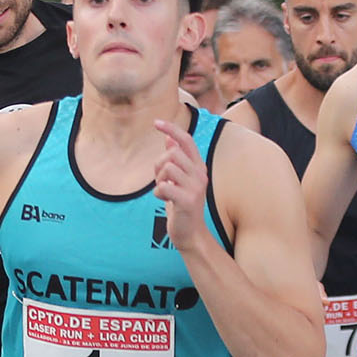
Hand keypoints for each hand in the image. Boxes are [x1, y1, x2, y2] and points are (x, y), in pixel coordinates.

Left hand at [152, 119, 210, 247]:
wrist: (190, 233)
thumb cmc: (181, 204)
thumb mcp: (178, 179)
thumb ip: (176, 159)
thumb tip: (169, 137)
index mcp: (198, 167)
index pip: (186, 140)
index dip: (171, 128)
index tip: (156, 122)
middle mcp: (200, 174)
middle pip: (172, 153)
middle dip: (159, 165)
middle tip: (160, 180)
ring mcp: (196, 187)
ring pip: (168, 167)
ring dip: (158, 179)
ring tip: (163, 190)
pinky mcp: (188, 200)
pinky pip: (164, 186)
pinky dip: (158, 193)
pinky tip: (163, 200)